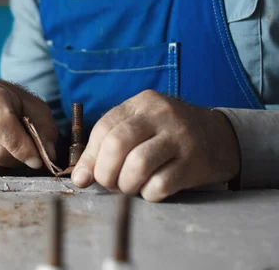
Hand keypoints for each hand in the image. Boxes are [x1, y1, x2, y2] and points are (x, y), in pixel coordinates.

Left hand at [71, 90, 239, 201]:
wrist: (218, 136)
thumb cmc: (168, 133)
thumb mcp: (140, 126)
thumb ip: (108, 144)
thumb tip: (80, 178)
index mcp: (142, 103)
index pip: (104, 127)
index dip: (90, 156)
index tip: (87, 176)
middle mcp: (160, 114)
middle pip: (118, 144)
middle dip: (106, 173)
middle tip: (111, 184)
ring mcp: (179, 137)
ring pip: (137, 165)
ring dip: (126, 185)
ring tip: (130, 187)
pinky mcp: (194, 162)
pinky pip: (160, 185)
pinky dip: (148, 194)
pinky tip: (152, 189)